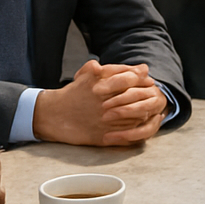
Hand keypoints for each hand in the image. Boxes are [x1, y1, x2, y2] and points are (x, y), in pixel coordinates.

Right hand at [34, 60, 166, 145]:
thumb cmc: (73, 93)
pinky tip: (138, 118)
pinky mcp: (104, 136)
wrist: (54, 116)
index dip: (140, 76)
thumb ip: (112, 68)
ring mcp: (104, 120)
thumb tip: (141, 67)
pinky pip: (128, 131)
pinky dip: (136, 124)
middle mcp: (103, 103)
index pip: (128, 78)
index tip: (145, 76)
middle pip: (133, 95)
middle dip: (144, 90)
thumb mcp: (88, 74)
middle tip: (150, 89)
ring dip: (143, 107)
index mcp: (99, 85)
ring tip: (147, 103)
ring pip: (134, 114)